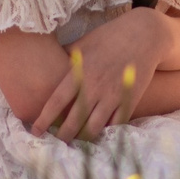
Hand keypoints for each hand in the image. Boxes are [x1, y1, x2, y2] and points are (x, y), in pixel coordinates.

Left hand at [31, 8, 169, 141]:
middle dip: (62, 136)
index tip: (35, 130)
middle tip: (56, 143)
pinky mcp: (129, 100)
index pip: (56, 102)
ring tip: (76, 142)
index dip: (44, 119)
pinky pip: (114, 124)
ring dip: (82, 138)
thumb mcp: (84, 43)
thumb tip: (47, 62)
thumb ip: (66, 58)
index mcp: (80, 72)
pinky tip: (98, 133)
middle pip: (74, 121)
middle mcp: (95, 87)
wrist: (144, 35)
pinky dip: (105, 131)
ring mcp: (113, 96)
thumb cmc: (110, 36)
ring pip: (94, 128)